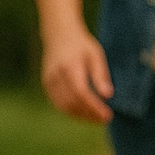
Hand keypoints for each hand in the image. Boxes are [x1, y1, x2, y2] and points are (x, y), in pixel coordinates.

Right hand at [33, 0, 113, 123]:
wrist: (59, 35)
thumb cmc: (81, 45)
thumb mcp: (96, 55)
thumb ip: (101, 75)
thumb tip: (107, 96)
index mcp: (70, 66)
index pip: (81, 92)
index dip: (94, 107)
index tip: (107, 115)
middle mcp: (56, 75)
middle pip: (72, 102)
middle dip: (89, 114)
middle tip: (105, 119)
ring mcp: (49, 81)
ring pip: (64, 106)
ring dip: (81, 116)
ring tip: (96, 119)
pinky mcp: (47, 85)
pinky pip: (58, 104)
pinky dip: (72, 112)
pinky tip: (85, 114)